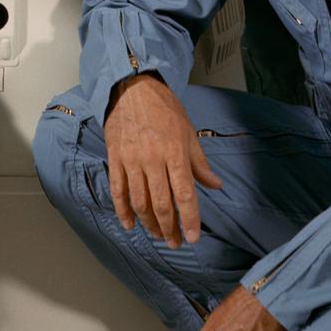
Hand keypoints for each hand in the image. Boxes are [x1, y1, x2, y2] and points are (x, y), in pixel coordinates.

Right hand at [103, 73, 221, 247]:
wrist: (132, 88)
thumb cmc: (165, 109)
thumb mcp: (188, 132)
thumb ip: (200, 162)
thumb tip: (215, 185)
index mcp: (175, 152)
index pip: (184, 194)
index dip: (189, 219)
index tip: (192, 238)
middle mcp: (153, 159)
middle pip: (161, 203)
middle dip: (169, 228)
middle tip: (174, 242)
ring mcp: (131, 160)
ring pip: (139, 201)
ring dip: (149, 223)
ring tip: (158, 235)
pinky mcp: (114, 159)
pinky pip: (118, 190)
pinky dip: (123, 210)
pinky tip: (130, 225)